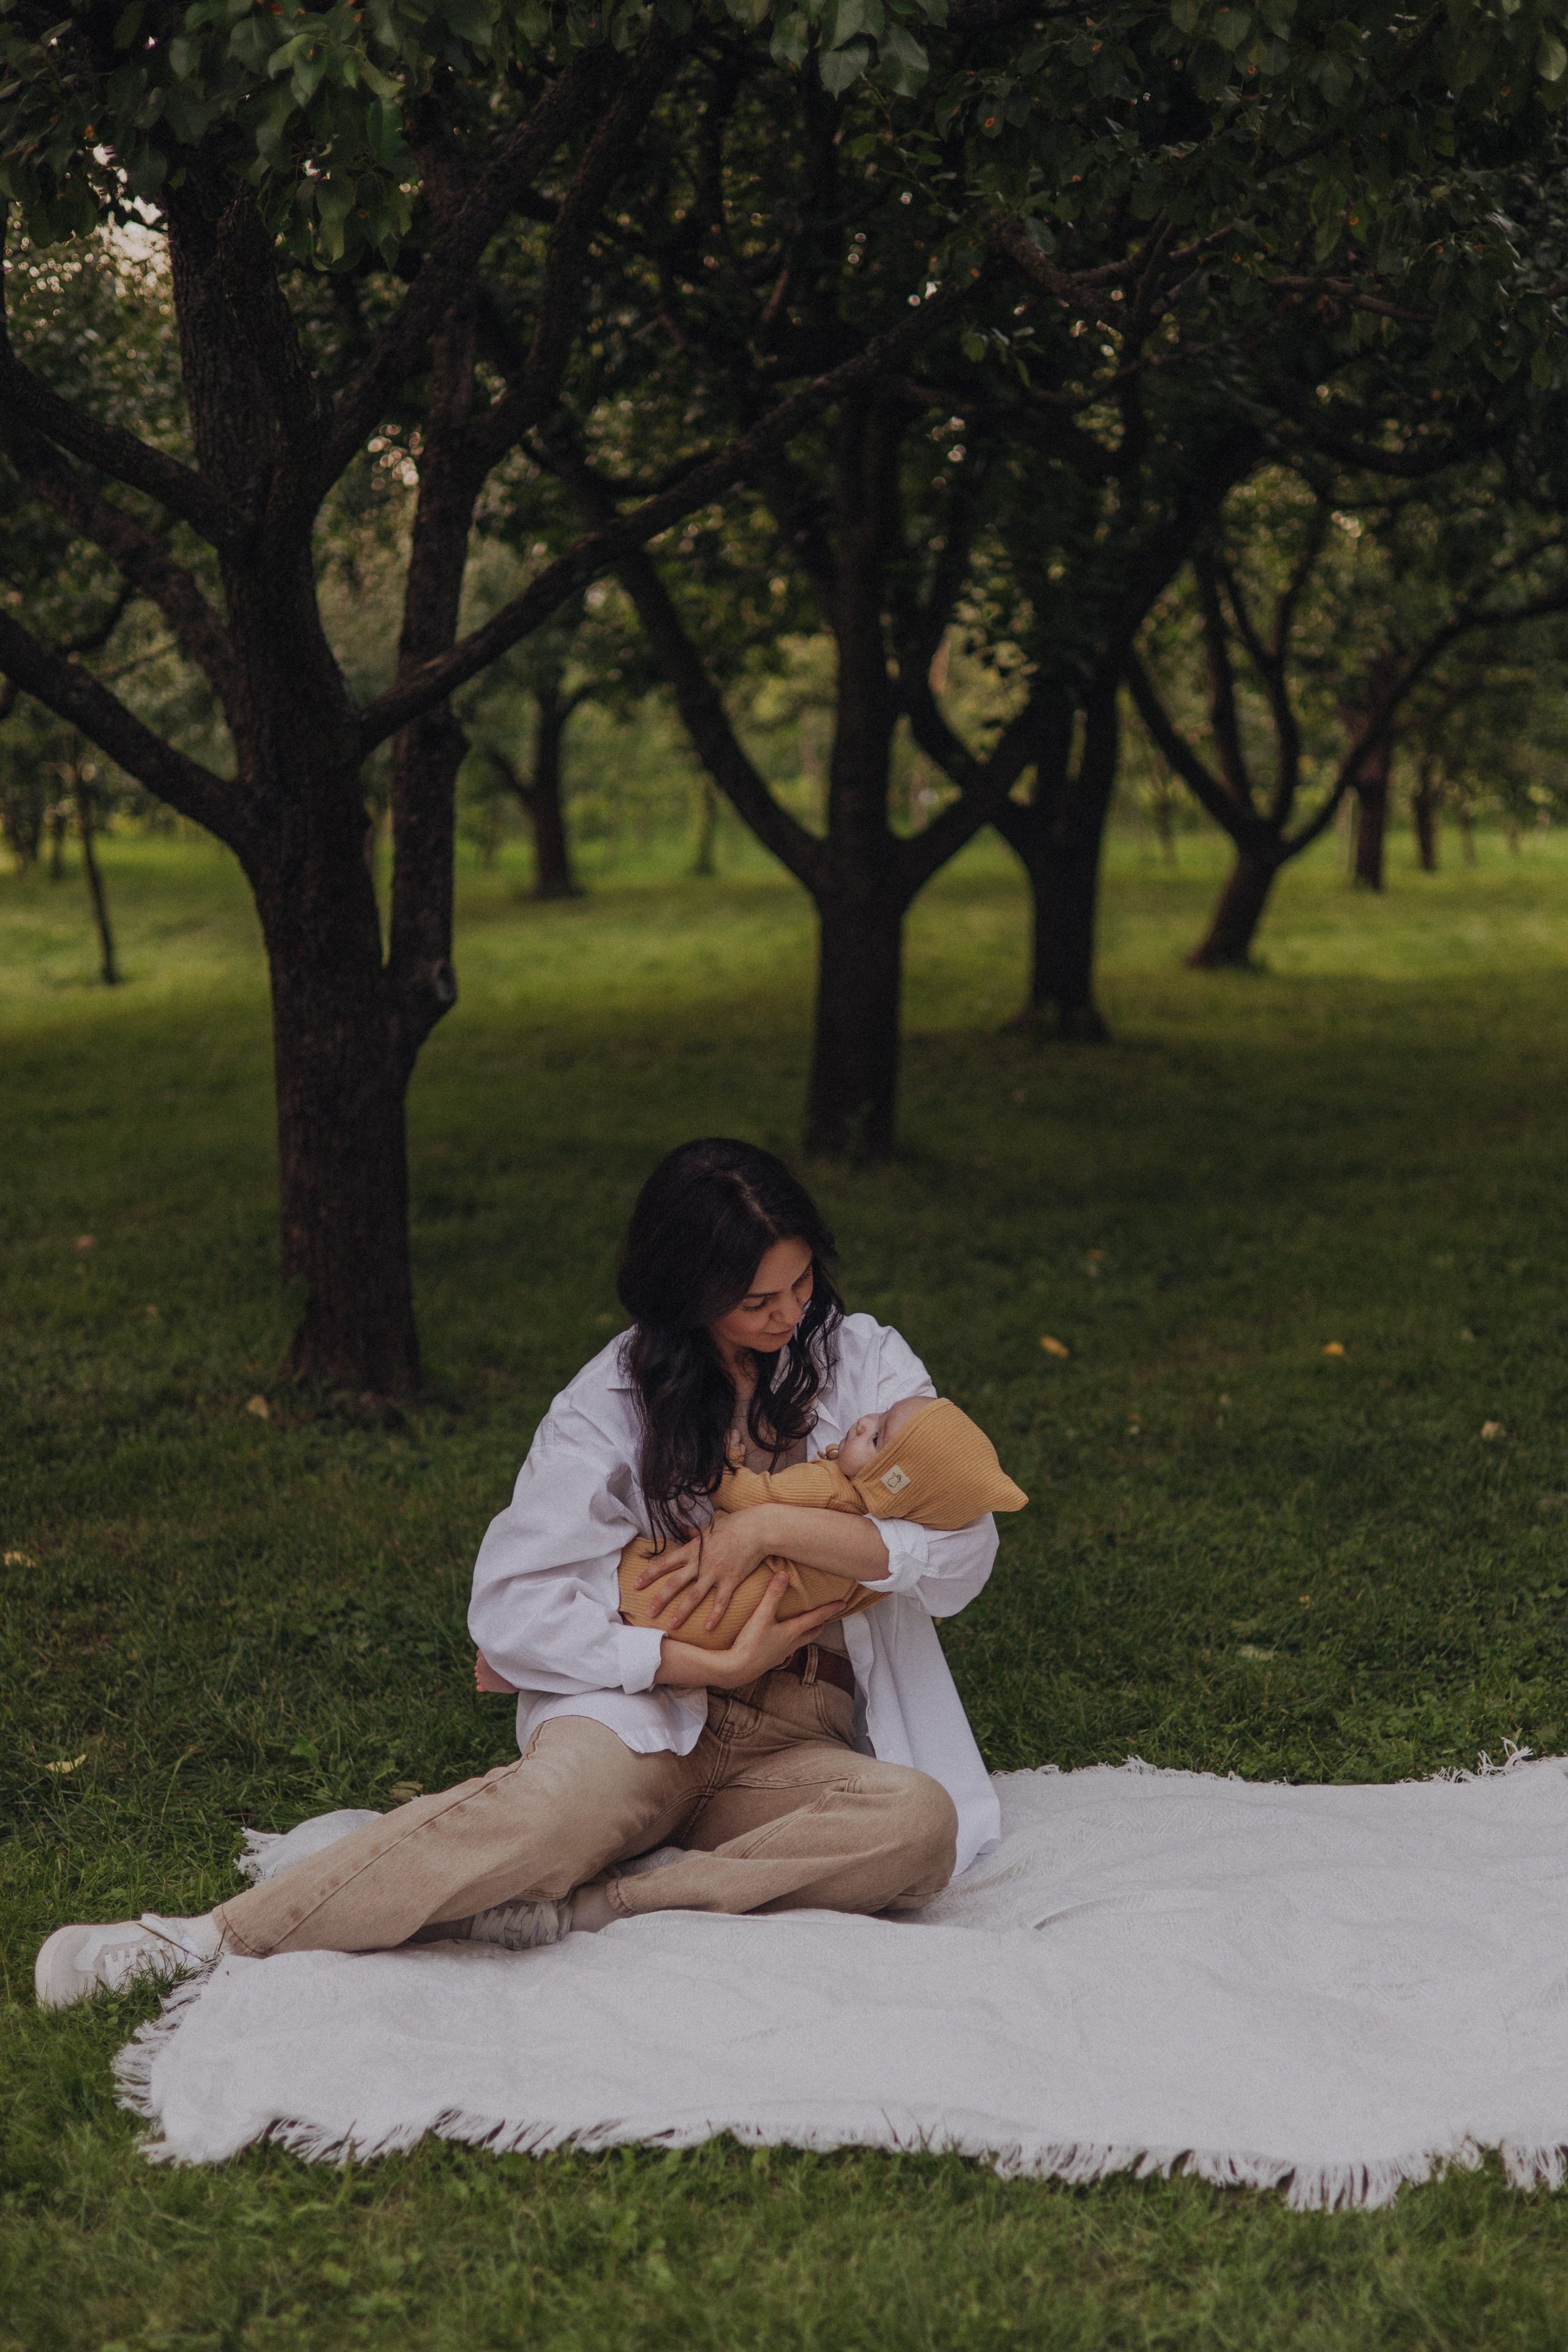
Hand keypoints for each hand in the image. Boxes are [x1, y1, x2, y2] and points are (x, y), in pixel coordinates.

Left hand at [633, 1510, 773, 1634]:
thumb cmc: (732, 1526)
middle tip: (648, 1613)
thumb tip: (682, 1527)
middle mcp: (700, 1563)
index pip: (664, 1563)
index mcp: (692, 1550)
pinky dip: (714, 1615)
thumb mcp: (708, 1528)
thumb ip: (693, 1533)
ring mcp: (715, 1573)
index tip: (636, 1585)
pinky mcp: (730, 1580)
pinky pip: (720, 1601)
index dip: (649, 1574)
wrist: (756, 1530)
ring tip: (672, 1624)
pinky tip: (708, 1628)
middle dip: (660, 1599)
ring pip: (694, 1595)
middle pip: (675, 1583)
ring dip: (682, 1611)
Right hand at [654, 1569, 845, 1690]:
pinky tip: (779, 1641)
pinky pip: (785, 1649)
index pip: (816, 1618)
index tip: (843, 1604)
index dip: (830, 1609)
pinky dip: (789, 1642)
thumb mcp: (761, 1616)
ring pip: (799, 1642)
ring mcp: (780, 1654)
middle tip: (826, 1617)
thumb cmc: (750, 1643)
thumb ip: (772, 1595)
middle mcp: (790, 1644)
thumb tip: (783, 1574)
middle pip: (811, 1632)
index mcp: (792, 1632)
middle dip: (820, 1624)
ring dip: (805, 1633)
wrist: (736, 1670)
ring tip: (804, 1626)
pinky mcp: (769, 1660)